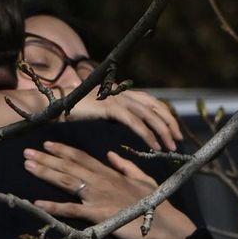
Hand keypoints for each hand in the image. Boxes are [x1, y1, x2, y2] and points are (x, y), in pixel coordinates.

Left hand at [24, 141, 193, 238]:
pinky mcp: (98, 215)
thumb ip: (125, 166)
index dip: (63, 150)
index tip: (47, 144)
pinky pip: (71, 210)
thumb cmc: (156, 203)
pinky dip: (53, 207)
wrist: (166, 226)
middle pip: (69, 166)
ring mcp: (98, 197)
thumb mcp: (142, 178)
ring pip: (67, 181)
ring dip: (45, 173)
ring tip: (27, 166)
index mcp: (110, 173)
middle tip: (26, 152)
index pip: (82, 157)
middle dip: (46, 158)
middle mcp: (101, 181)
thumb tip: (110, 155)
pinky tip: (37, 203)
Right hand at [65, 87, 182, 151]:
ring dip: (162, 132)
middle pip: (156, 107)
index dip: (166, 115)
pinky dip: (147, 135)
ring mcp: (118, 99)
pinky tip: (154, 146)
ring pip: (149, 116)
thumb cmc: (77, 109)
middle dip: (170, 124)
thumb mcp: (102, 110)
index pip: (153, 102)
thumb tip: (128, 121)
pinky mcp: (111, 108)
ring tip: (170, 146)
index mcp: (124, 92)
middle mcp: (124, 92)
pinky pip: (135, 123)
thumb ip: (117, 111)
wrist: (59, 104)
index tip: (174, 130)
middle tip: (178, 139)